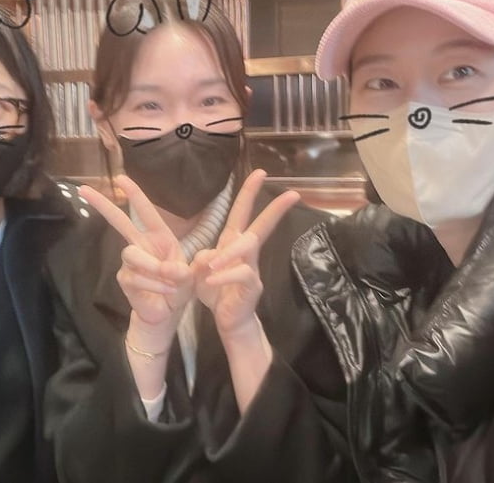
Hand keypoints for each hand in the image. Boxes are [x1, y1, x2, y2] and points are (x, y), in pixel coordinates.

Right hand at [79, 175, 192, 345]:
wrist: (168, 313)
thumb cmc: (179, 287)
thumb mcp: (190, 277)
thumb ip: (184, 272)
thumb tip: (169, 270)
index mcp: (159, 236)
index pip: (146, 211)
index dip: (135, 194)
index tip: (121, 178)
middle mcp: (141, 244)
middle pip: (118, 221)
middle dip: (102, 204)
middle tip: (83, 189)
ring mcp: (130, 261)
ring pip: (132, 254)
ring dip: (153, 268)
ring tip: (171, 281)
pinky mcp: (124, 278)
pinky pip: (136, 277)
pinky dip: (154, 286)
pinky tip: (165, 293)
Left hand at [193, 169, 299, 338]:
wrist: (228, 320)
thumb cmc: (215, 291)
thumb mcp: (199, 270)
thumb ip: (201, 257)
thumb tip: (209, 255)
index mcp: (232, 242)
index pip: (241, 212)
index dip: (249, 192)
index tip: (260, 172)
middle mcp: (246, 252)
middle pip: (261, 226)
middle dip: (275, 209)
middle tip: (293, 193)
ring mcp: (252, 269)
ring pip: (248, 247)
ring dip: (227, 254)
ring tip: (210, 265)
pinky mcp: (253, 286)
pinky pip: (240, 274)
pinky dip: (223, 275)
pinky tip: (210, 281)